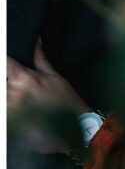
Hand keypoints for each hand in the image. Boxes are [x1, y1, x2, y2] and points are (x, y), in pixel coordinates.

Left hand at [7, 38, 87, 152]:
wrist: (73, 128)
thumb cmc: (66, 100)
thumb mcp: (55, 76)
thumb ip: (40, 58)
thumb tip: (37, 40)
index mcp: (25, 79)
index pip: (4, 63)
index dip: (5, 62)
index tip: (7, 63)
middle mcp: (14, 94)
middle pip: (1, 81)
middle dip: (7, 80)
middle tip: (18, 83)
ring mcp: (11, 111)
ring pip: (3, 96)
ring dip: (8, 94)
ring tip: (24, 98)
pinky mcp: (11, 124)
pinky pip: (6, 112)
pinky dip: (11, 107)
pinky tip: (24, 109)